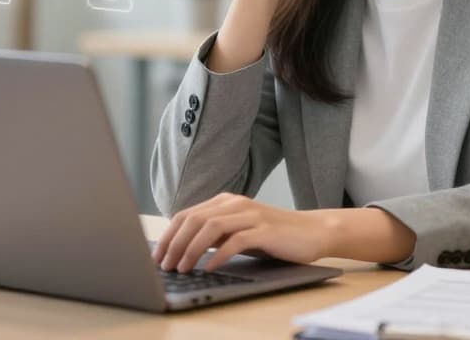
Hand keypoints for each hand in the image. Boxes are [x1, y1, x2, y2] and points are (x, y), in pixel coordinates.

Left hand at [153, 192, 332, 272]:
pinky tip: (210, 268)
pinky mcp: (265, 230)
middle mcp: (235, 204)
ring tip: (183, 268)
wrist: (312, 232)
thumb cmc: (273, 236)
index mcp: (225, 201)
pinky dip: (218, 255)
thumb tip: (182, 249)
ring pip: (211, 227)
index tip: (158, 256)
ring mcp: (251, 215)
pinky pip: (235, 241)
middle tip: (165, 266)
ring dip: (192, 250)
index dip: (169, 235)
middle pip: (194, 219)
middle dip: (175, 244)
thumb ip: (214, 235)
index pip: (187, 214)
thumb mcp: (238, 232)